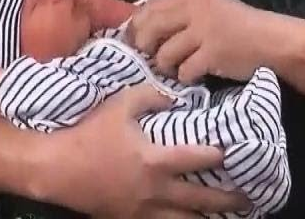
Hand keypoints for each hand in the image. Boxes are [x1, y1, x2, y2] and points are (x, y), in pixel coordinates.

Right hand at [38, 83, 250, 217]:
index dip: (220, 154)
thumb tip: (175, 97)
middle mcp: (155, 191)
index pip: (198, 158)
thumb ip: (151, 96)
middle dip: (228, 201)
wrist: (54, 169)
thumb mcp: (119, 105)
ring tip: (227, 218)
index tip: (235, 151)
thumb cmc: (88, 134)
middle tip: (249, 200)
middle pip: (201, 200)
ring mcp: (143, 211)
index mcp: (155, 161)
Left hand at [127, 0, 272, 83]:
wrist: (272, 41)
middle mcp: (196, 10)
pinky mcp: (213, 55)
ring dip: (167, 66)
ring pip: (164, 54)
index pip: (149, 7)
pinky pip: (184, 71)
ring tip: (178, 67)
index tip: (135, 40)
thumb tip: (141, 24)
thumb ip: (179, 12)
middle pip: (151, 29)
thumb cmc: (238, 27)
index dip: (136, 26)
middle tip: (152, 58)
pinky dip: (186, 77)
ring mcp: (205, 32)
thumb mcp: (208, 9)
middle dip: (145, 48)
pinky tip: (195, 74)